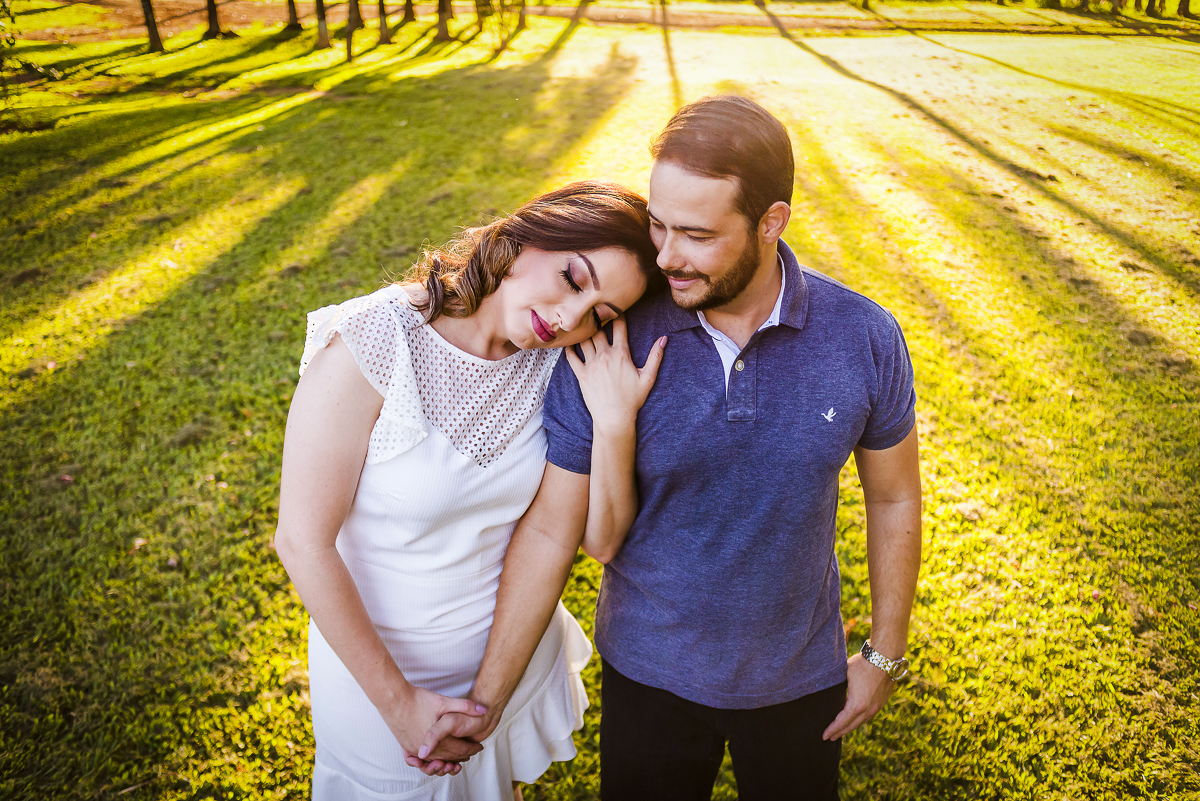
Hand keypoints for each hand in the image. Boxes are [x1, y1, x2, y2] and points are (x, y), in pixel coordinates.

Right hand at [380, 685, 487, 776]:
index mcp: (438, 741)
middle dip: (461, 756)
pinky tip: (435, 757)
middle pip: (448, 757)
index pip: (460, 749)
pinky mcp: (406, 747)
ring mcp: (415, 749)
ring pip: (435, 760)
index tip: (479, 747)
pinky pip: (422, 759)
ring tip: (455, 758)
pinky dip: (431, 760)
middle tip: (471, 753)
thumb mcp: (444, 701)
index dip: (471, 748)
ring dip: (447, 760)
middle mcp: (426, 750)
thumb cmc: (417, 700)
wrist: (393, 700)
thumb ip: (465, 707)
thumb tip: (484, 710)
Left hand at [564, 318, 665, 435]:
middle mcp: (605, 356)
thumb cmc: (632, 399)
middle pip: (598, 330)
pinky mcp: (581, 374)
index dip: (617, 314)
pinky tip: (571, 342)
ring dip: (584, 331)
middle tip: (595, 311)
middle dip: (597, 319)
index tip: (615, 307)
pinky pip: (572, 357)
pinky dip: (570, 348)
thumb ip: (656, 356)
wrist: (614, 418)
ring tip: (583, 324)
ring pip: (584, 340)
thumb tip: (664, 338)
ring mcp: (591, 365)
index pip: (619, 327)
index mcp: (621, 354)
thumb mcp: (648, 377)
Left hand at [822, 653, 896, 740]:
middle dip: (840, 732)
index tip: (824, 736)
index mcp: (857, 705)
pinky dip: (860, 720)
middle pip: (851, 726)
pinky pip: (869, 715)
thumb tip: (831, 690)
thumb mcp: (845, 675)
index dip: (832, 729)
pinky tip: (857, 719)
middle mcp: (868, 710)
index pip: (841, 722)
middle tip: (830, 737)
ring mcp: (877, 707)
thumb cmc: (863, 664)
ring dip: (851, 727)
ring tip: (842, 730)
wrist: (885, 658)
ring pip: (862, 722)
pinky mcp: (882, 702)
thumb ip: (839, 687)